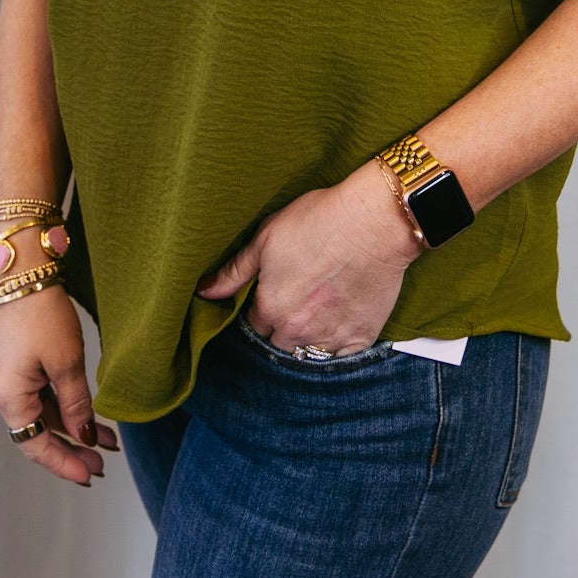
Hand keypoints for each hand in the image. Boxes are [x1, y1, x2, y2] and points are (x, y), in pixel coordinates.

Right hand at [0, 280, 119, 486]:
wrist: (24, 273)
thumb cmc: (42, 314)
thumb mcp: (67, 363)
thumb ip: (76, 404)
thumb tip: (84, 436)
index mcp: (8, 398)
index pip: (36, 446)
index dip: (64, 463)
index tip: (90, 476)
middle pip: (37, 434)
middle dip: (71, 448)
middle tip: (102, 462)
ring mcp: (4, 381)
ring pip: (40, 416)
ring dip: (70, 427)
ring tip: (105, 439)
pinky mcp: (12, 368)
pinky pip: (37, 398)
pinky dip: (62, 407)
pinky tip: (86, 415)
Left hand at [195, 158, 419, 355]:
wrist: (375, 221)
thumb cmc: (320, 220)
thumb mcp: (266, 237)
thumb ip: (233, 271)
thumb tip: (203, 290)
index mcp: (269, 308)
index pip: (254, 324)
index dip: (263, 306)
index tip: (277, 291)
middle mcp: (296, 330)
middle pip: (278, 342)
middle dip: (282, 326)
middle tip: (299, 299)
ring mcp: (330, 338)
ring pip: (308, 353)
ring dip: (308, 337)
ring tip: (319, 309)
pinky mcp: (360, 338)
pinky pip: (341, 357)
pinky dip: (338, 343)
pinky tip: (341, 318)